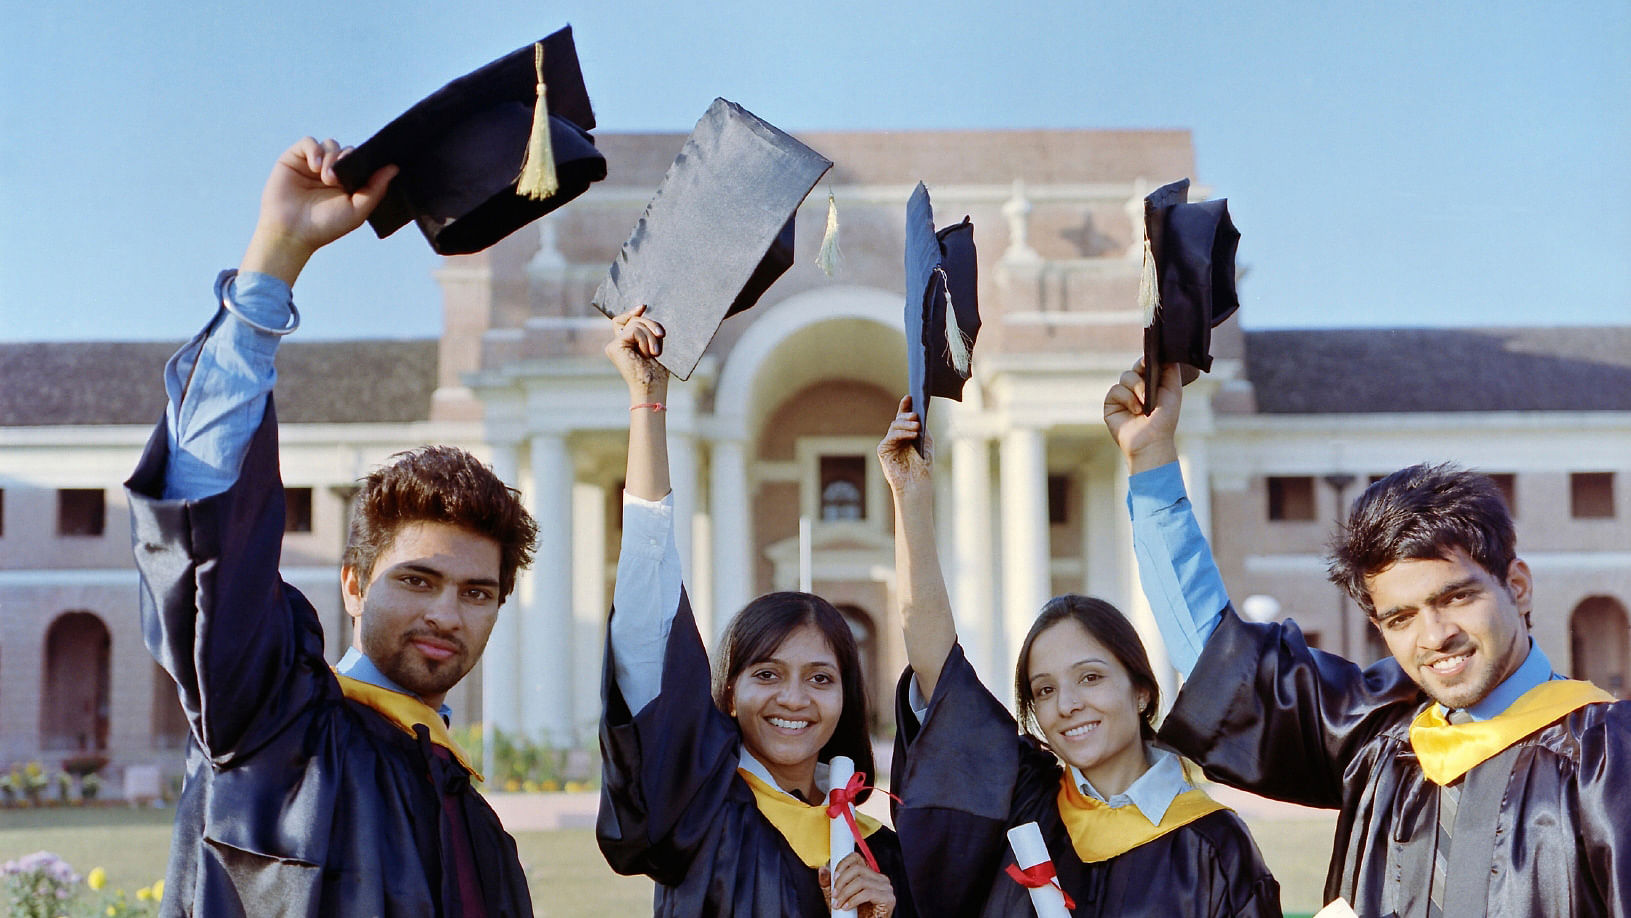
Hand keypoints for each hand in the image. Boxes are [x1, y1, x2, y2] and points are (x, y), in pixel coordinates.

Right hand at [242, 137, 396, 284]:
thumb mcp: (357, 210)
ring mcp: (313, 164)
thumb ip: (376, 189)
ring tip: (327, 178)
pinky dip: (314, 150)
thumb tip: (394, 168)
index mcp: (350, 182)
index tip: (369, 165)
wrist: (292, 232)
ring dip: (332, 158)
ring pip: (330, 145)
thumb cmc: (325, 225)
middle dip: (348, 160)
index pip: (363, 161)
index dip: (366, 160)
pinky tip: (315, 167)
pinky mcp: (295, 158)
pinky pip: (309, 142)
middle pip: (347, 151)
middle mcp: (333, 171)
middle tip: (339, 179)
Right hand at [604, 305, 669, 400]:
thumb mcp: (654, 344)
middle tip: (661, 336)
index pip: (622, 320)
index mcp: (625, 344)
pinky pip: (634, 330)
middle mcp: (616, 344)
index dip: (631, 312)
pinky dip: (645, 339)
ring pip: (636, 324)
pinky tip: (647, 353)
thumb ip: (646, 329)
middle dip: (651, 324)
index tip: (643, 307)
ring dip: (651, 336)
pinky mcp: (614, 346)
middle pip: (633, 319)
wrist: (653, 387)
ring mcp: (613, 345)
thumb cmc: (658, 370)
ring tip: (655, 352)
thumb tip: (642, 308)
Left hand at [819, 853, 895, 916]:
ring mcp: (886, 888)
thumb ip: (829, 884)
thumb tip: (823, 870)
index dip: (843, 864)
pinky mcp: (888, 899)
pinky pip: (868, 893)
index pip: (857, 859)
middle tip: (834, 894)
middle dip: (842, 882)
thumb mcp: (838, 898)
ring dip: (845, 893)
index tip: (834, 876)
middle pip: (858, 869)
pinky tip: (847, 907)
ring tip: (839, 904)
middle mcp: (879, 879)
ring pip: (861, 881)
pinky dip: (854, 900)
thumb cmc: (854, 916)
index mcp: (869, 875)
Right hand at [877, 396, 931, 497]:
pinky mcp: (883, 450)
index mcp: (906, 435)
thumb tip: (917, 416)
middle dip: (907, 415)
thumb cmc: (922, 465)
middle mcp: (897, 438)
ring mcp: (889, 443)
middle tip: (916, 416)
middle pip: (898, 420)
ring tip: (917, 427)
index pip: (904, 418)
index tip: (910, 397)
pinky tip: (912, 435)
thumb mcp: (926, 442)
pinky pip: (891, 437)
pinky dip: (902, 434)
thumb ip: (922, 428)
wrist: (916, 483)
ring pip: (894, 427)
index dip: (905, 406)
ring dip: (906, 425)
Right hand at [1103, 360, 1181, 473]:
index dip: (1147, 359)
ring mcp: (1122, 396)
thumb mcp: (1173, 390)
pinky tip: (1136, 410)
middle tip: (1147, 368)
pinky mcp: (1111, 404)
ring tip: (1145, 403)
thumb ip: (1171, 370)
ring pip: (1125, 377)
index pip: (1146, 365)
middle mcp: (1134, 388)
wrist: (1153, 440)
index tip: (1150, 357)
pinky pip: (1116, 390)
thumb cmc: (1165, 419)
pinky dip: (1127, 398)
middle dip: (1142, 369)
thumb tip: (1165, 352)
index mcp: (1149, 384)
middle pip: (1134, 368)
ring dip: (1137, 387)